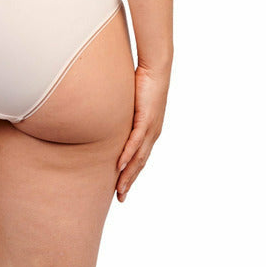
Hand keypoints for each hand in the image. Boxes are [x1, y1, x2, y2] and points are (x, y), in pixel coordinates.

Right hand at [115, 60, 170, 201]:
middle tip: (120, 197)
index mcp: (150, 131)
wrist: (156, 68)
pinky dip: (128, 155)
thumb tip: (109, 115)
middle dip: (130, 181)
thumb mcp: (131, 102)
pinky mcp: (146, 119)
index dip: (132, 174)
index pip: (140, 158)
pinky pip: (135, 141)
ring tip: (120, 189)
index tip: (122, 187)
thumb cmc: (143, 81)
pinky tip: (120, 165)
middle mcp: (153, 133)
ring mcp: (150, 128)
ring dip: (128, 175)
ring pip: (138, 157)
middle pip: (140, 163)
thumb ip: (123, 113)